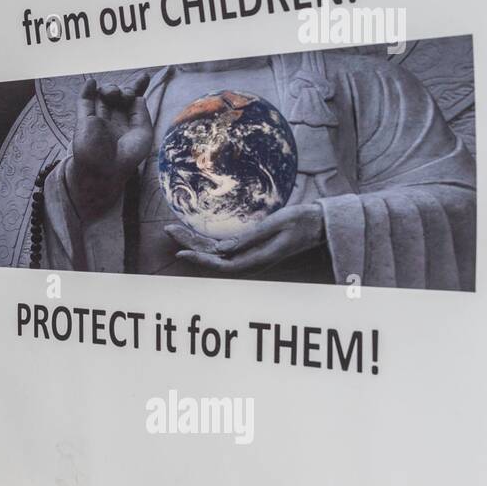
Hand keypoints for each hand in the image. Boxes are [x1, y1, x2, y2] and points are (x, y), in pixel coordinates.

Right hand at [65, 74, 152, 219]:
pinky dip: (87, 91)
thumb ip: (142, 113)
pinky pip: (84, 102)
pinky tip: (91, 82)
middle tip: (126, 95)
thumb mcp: (144, 134)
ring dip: (109, 89)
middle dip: (124, 90)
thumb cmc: (127, 157)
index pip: (133, 102)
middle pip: (118, 96)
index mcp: (128, 125)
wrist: (104, 171)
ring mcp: (98, 120)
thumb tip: (138, 97)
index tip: (145, 76)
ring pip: (102, 97)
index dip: (138, 88)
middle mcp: (113, 121)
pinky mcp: (84, 121)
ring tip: (113, 93)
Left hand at [166, 203, 324, 272]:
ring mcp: (249, 255)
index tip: (181, 251)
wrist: (318, 223)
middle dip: (189, 244)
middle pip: (212, 258)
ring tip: (172, 227)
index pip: (222, 265)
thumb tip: (223, 249)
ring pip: (214, 252)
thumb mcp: (277, 224)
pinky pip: (222, 247)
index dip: (200, 260)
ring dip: (193, 241)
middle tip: (168, 229)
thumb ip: (250, 237)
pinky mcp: (249, 247)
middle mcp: (251, 261)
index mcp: (258, 259)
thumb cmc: (302, 221)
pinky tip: (191, 231)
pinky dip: (205, 240)